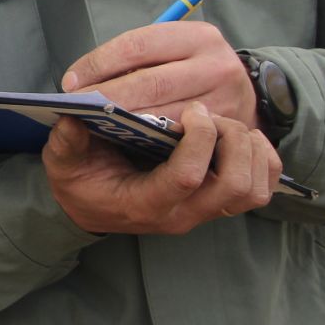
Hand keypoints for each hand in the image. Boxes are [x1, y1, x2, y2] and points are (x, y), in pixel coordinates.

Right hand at [43, 103, 282, 234]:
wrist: (93, 207)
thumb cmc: (81, 182)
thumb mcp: (62, 163)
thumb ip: (65, 143)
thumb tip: (73, 116)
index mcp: (146, 204)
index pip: (187, 179)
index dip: (198, 141)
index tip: (190, 111)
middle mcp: (182, 213)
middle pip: (234, 186)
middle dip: (231, 141)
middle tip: (210, 115)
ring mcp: (204, 212)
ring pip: (253, 190)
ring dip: (249, 150)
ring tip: (224, 124)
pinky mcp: (217, 203)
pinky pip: (261, 189)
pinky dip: (261, 160)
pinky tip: (240, 137)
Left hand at [62, 21, 256, 127]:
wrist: (245, 96)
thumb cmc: (190, 71)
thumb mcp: (170, 51)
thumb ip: (132, 59)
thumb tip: (76, 81)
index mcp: (197, 36)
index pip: (137, 45)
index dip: (98, 64)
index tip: (70, 81)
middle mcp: (216, 65)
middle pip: (148, 83)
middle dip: (106, 97)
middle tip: (76, 108)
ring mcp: (225, 101)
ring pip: (162, 115)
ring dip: (122, 123)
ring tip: (91, 124)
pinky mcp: (225, 132)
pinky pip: (176, 139)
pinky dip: (144, 139)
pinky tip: (122, 139)